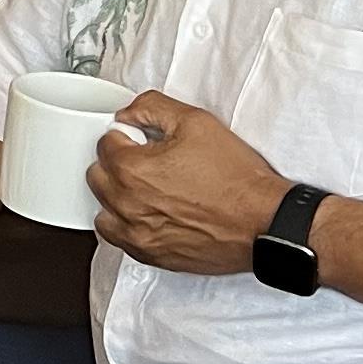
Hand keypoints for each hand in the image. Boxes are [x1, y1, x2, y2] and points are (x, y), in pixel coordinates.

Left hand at [92, 92, 287, 274]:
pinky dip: (125, 224)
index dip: (126, 137)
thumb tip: (128, 114)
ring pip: (103, 208)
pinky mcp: (150, 255)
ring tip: (146, 190)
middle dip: (116, 164)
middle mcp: (127, 203)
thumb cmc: (236, 179)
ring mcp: (137, 233)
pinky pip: (118, 237)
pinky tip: (147, 214)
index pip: (105, 143)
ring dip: (116, 196)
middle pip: (97, 176)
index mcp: (131, 169)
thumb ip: (152, 108)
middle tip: (146, 162)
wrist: (265, 221)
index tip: (143, 142)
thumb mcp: (196, 122)